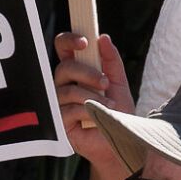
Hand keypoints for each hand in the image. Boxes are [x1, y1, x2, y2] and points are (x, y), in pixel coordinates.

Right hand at [53, 32, 133, 173]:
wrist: (120, 141)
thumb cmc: (117, 112)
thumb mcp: (118, 83)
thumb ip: (111, 61)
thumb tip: (103, 38)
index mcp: (76, 71)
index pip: (63, 48)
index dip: (69, 40)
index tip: (84, 42)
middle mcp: (64, 85)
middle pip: (64, 67)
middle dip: (87, 73)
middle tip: (105, 83)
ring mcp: (60, 103)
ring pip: (68, 90)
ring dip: (92, 97)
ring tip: (109, 106)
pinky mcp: (59, 122)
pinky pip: (69, 110)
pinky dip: (88, 112)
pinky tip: (99, 118)